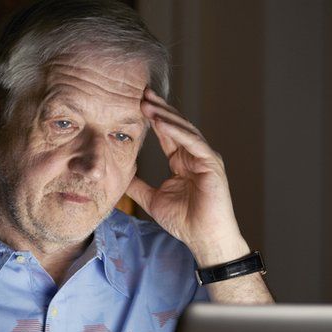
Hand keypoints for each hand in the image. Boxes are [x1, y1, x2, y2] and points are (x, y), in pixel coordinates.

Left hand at [127, 88, 249, 265]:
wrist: (204, 239)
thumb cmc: (184, 222)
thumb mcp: (152, 199)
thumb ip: (137, 186)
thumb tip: (120, 177)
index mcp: (182, 161)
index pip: (166, 133)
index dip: (152, 118)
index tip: (135, 102)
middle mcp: (194, 155)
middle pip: (175, 125)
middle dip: (159, 108)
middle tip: (141, 91)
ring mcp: (204, 158)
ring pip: (184, 129)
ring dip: (165, 115)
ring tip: (148, 102)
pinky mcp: (211, 164)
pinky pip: (193, 143)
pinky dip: (178, 131)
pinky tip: (163, 122)